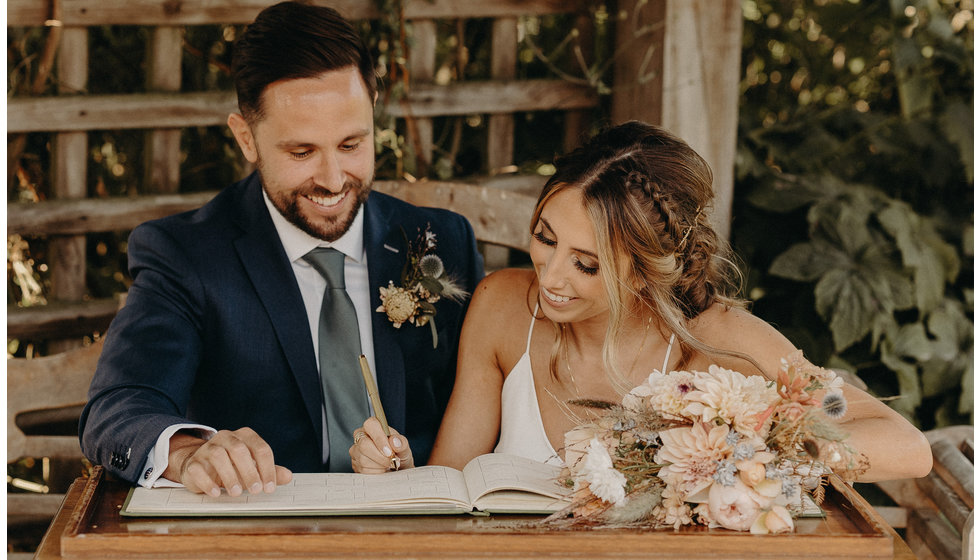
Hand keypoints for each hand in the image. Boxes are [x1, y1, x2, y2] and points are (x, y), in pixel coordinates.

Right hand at [164, 427, 292, 496]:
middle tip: (256, 490)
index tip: (270, 487)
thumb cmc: (232, 466)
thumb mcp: (253, 467)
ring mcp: (207, 448)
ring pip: (218, 456)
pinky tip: (217, 493)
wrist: (200, 466)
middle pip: (239, 450)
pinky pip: (199, 468)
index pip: (260, 448)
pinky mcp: (193, 462)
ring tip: (237, 493)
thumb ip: (270, 471)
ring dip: (230, 476)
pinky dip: (208, 482)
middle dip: (250, 471)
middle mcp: (226, 438)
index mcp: (244, 436)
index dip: (267, 468)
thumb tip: (288, 476)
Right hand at [350, 417, 413, 472]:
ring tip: (388, 465)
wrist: (397, 469)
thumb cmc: (399, 454)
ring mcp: (356, 450)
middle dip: (380, 456)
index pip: (371, 425)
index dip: (379, 438)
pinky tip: (381, 469)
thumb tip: (394, 442)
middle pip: (364, 444)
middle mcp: (362, 436)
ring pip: (363, 459)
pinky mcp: (355, 464)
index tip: (389, 451)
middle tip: (392, 461)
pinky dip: (376, 472)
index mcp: (374, 426)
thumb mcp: (404, 448)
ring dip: (380, 466)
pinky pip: (363, 470)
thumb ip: (401, 443)